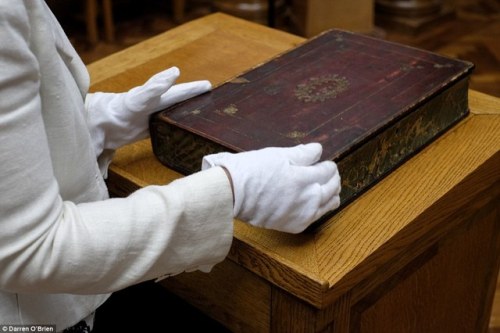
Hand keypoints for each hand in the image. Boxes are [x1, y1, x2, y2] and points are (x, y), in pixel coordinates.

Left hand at [85, 66, 210, 153]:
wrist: (100, 126)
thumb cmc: (119, 109)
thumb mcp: (140, 97)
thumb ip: (156, 86)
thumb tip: (175, 72)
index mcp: (158, 97)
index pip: (181, 92)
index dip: (194, 89)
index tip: (209, 86)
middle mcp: (158, 107)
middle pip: (180, 103)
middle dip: (194, 101)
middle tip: (210, 99)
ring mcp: (153, 119)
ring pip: (174, 115)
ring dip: (186, 115)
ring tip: (199, 116)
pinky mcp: (148, 132)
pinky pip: (166, 130)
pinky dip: (175, 130)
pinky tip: (180, 133)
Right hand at [202, 143, 340, 232]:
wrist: (232, 195)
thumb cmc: (252, 171)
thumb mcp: (277, 155)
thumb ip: (302, 153)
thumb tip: (318, 150)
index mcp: (304, 178)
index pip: (329, 170)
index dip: (326, 164)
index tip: (321, 162)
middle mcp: (308, 199)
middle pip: (334, 187)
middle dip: (332, 177)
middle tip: (324, 172)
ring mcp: (303, 214)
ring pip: (330, 203)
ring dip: (330, 193)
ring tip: (320, 186)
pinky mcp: (295, 225)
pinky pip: (316, 216)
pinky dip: (318, 208)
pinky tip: (310, 201)